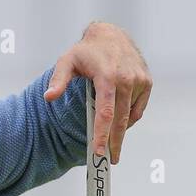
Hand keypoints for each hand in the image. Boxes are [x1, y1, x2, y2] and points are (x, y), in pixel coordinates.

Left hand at [44, 21, 151, 164]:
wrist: (112, 35)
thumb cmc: (87, 51)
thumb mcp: (67, 61)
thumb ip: (58, 80)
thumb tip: (49, 97)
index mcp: (108, 76)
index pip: (105, 112)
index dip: (103, 135)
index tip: (99, 152)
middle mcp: (127, 79)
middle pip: (120, 120)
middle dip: (115, 142)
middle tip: (110, 160)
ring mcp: (139, 80)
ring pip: (129, 116)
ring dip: (121, 130)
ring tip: (112, 141)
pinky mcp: (147, 82)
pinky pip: (138, 109)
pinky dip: (129, 118)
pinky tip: (120, 123)